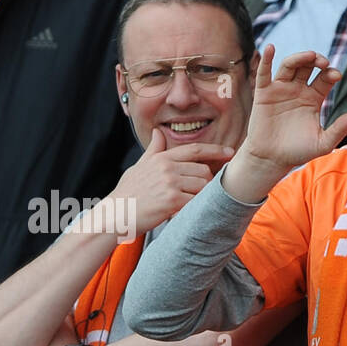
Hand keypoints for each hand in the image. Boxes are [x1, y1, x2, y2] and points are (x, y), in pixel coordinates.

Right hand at [101, 127, 233, 238]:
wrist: (116, 213)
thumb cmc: (129, 192)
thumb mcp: (140, 166)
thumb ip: (154, 150)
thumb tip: (159, 132)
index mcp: (162, 158)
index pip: (195, 149)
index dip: (216, 150)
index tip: (230, 152)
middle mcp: (167, 168)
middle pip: (204, 170)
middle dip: (206, 183)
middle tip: (197, 193)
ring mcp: (170, 183)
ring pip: (203, 186)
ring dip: (202, 196)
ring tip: (189, 203)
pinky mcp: (172, 201)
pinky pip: (196, 202)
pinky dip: (196, 208)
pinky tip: (187, 211)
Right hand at [226, 47, 346, 199]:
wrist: (272, 160)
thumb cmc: (298, 152)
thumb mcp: (323, 143)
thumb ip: (339, 130)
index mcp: (314, 98)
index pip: (324, 79)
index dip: (330, 74)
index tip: (336, 75)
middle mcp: (298, 90)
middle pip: (308, 66)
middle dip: (317, 60)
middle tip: (323, 62)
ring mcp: (281, 89)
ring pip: (290, 65)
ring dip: (299, 57)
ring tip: (309, 56)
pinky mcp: (264, 93)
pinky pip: (264, 73)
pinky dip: (267, 59)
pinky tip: (271, 48)